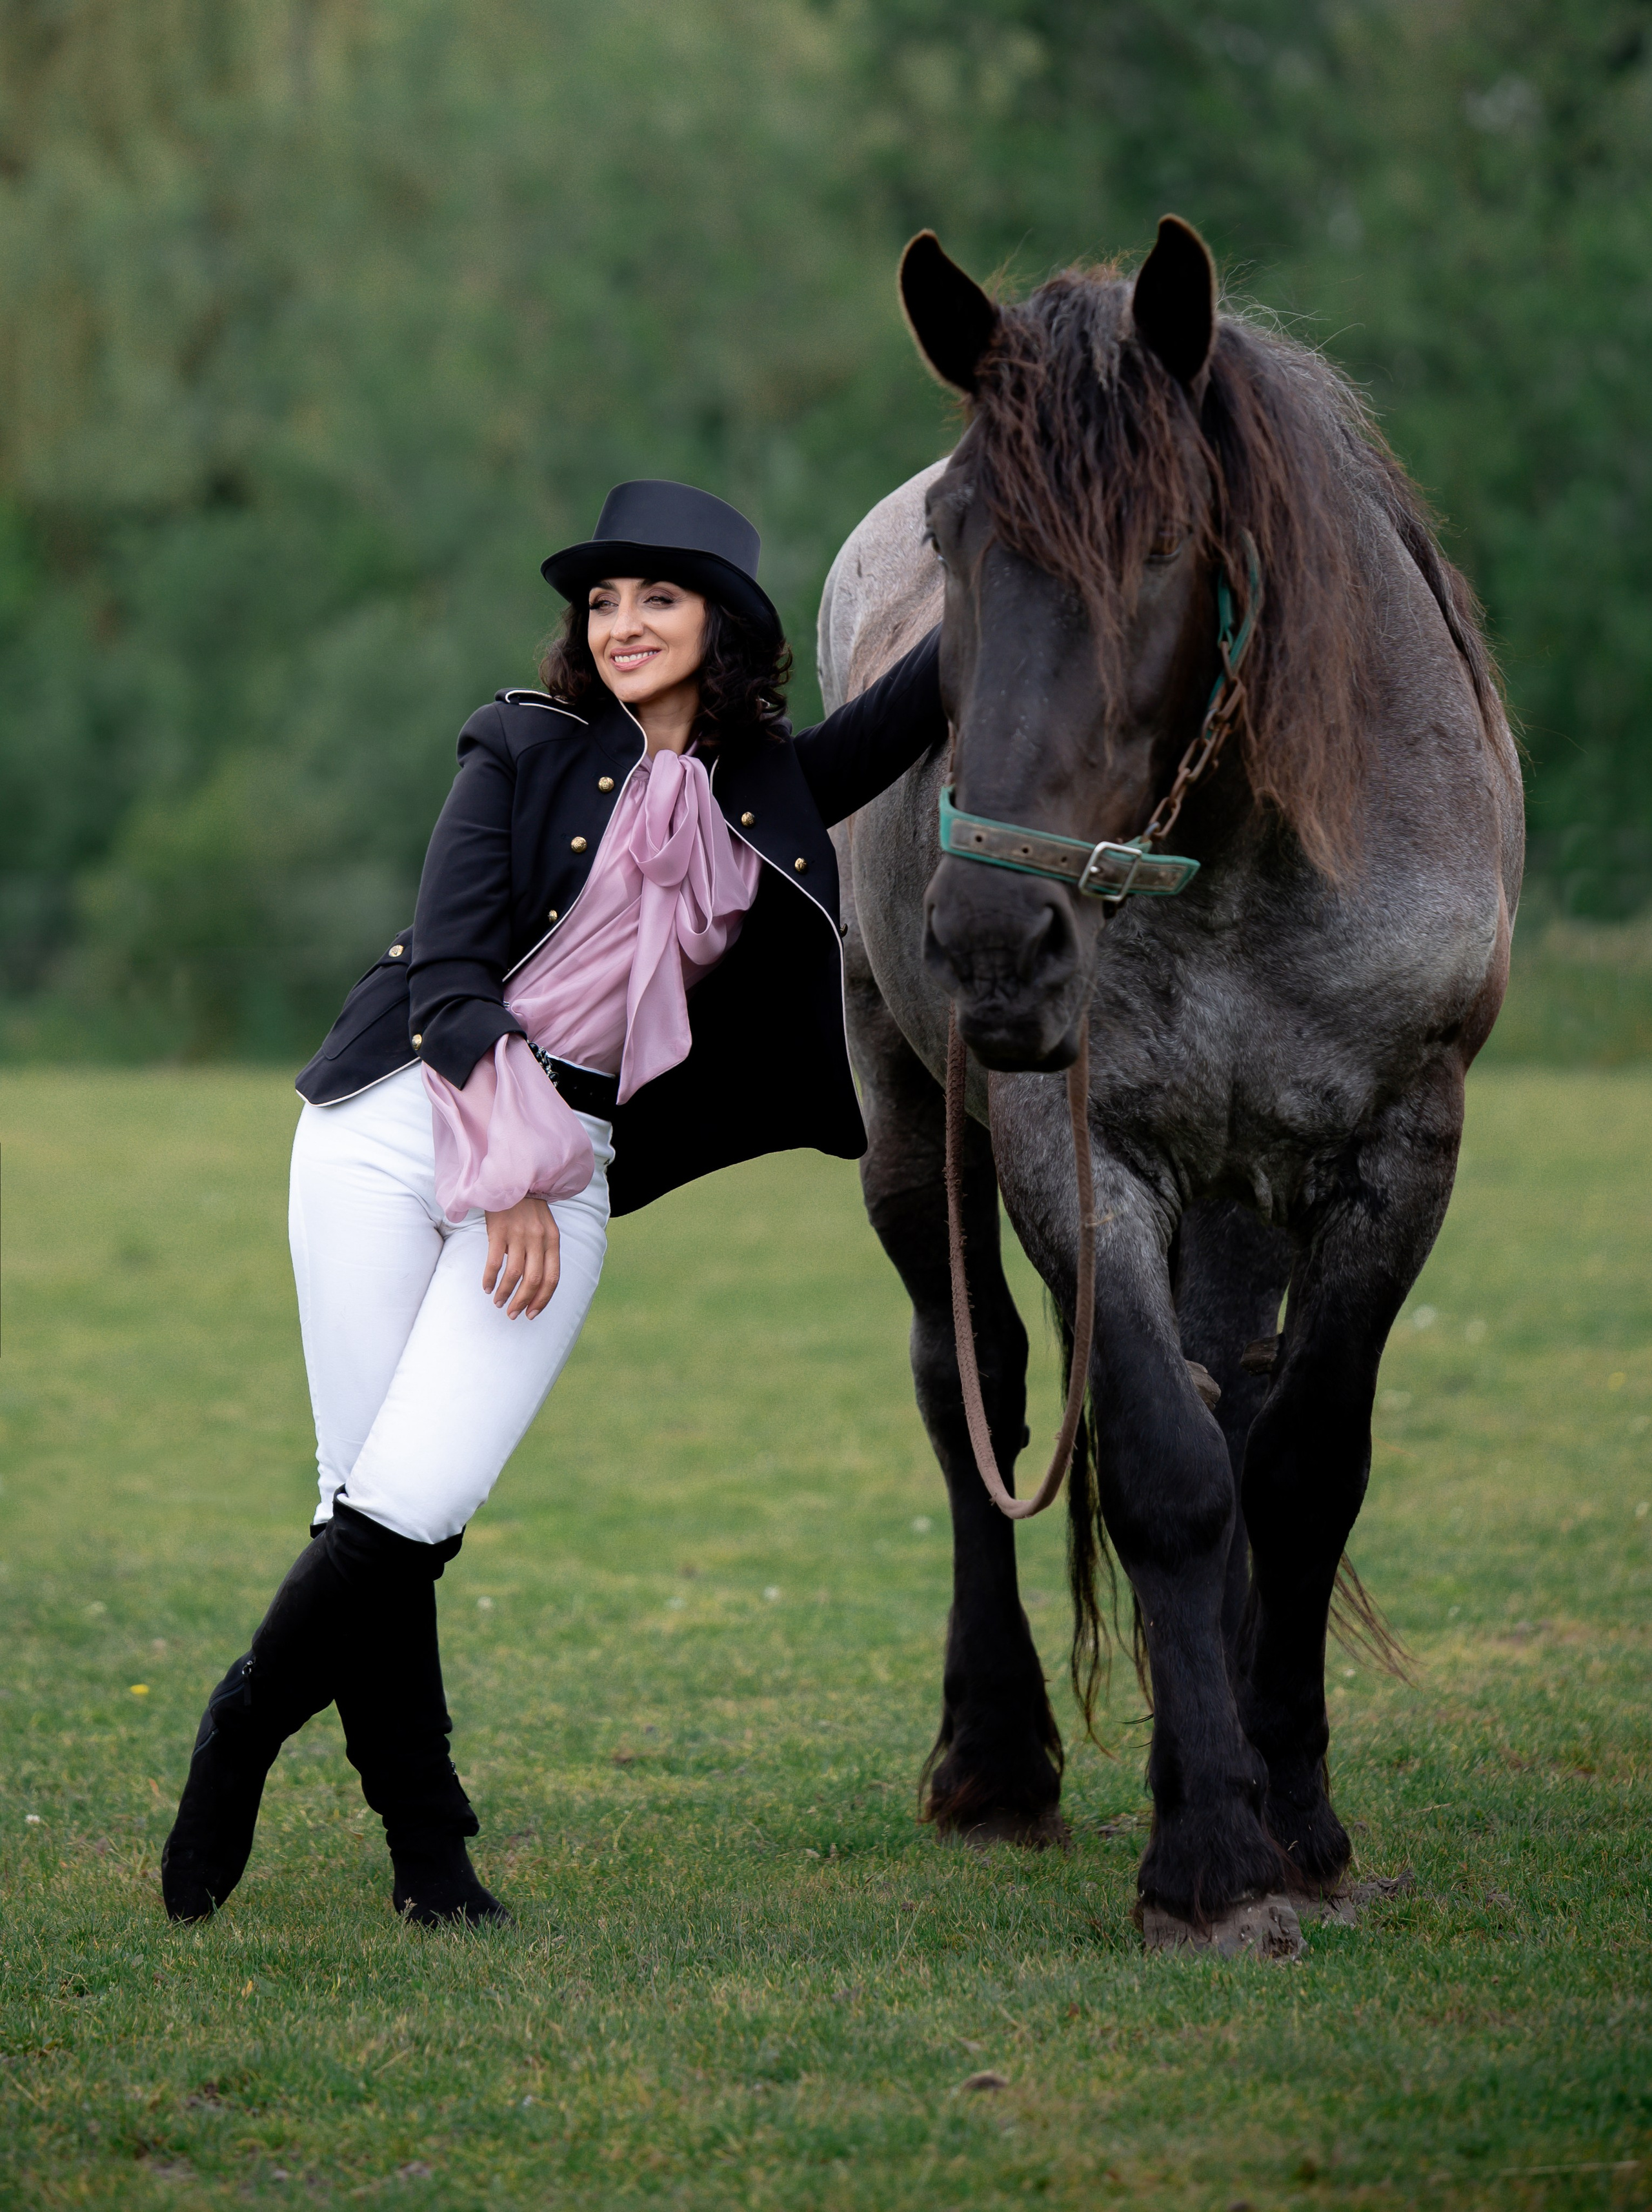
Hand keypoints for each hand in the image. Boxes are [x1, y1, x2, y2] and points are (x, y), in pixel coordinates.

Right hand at [482, 1197, 560, 1319]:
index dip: (543, 1300)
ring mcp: (518, 1235)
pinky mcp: (499, 1231)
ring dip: (504, 1294)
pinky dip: (489, 1279)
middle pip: (533, 1281)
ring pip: (513, 1275)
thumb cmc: (529, 1208)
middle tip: (512, 1314)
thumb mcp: (546, 1228)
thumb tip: (537, 1283)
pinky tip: (486, 1287)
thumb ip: (545, 1251)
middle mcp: (538, 1240)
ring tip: (498, 1303)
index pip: (552, 1278)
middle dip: (523, 1302)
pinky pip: (493, 1262)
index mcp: (553, 1241)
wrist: (513, 1179)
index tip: (532, 1314)